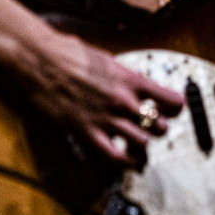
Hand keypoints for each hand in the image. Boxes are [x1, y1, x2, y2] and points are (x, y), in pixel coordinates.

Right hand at [0, 18, 184, 167]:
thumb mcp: (106, 59)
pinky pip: (114, 155)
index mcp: (130, 79)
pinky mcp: (86, 131)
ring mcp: (105, 118)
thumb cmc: (67, 52)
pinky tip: (126, 159)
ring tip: (138, 143)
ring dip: (143, 145)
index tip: (172, 110)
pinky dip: (124, 161)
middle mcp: (123, 100)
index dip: (175, 108)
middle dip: (158, 129)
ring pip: (142, 143)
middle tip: (152, 127)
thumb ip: (123, 76)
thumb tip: (133, 85)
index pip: (171, 100)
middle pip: (159, 126)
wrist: (39, 58)